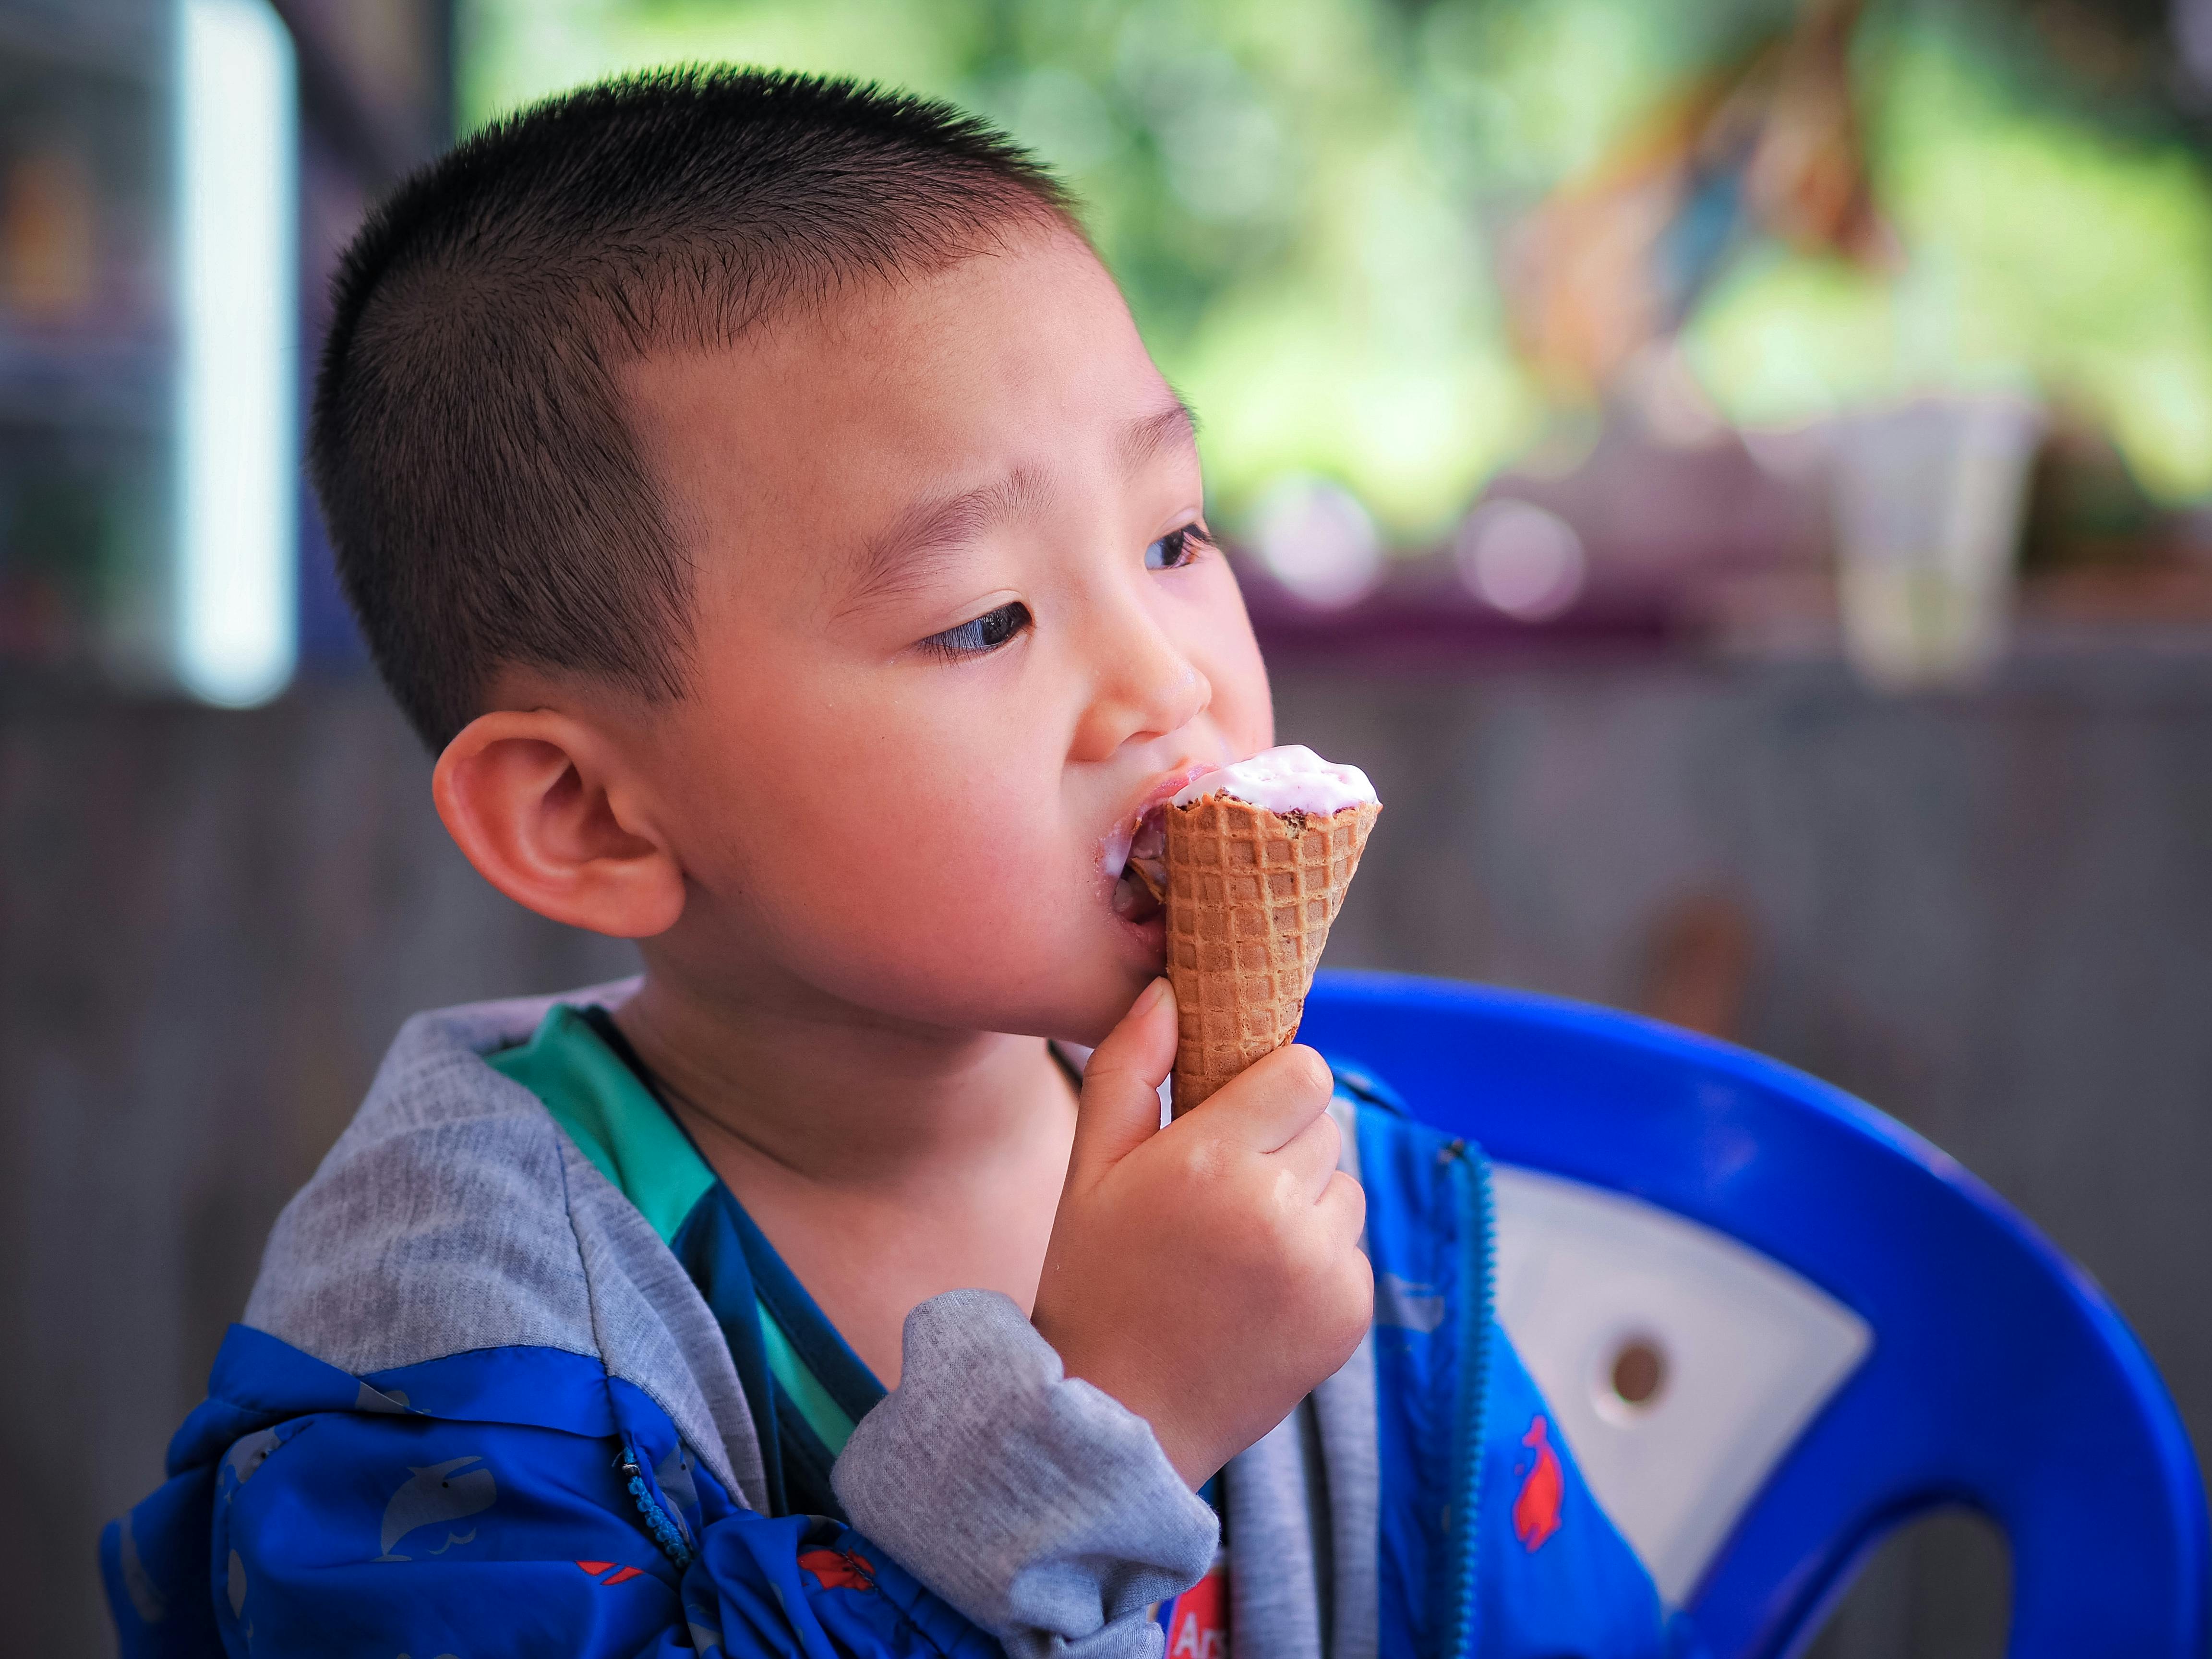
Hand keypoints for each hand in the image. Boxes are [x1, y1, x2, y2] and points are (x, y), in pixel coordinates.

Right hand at [1031, 978, 1371, 1486]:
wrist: (1119, 1417)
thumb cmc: (1097, 1279)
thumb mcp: (1090, 1167)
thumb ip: (1130, 1067)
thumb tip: (1171, 988)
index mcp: (1210, 1160)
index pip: (1304, 1070)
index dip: (1273, 1085)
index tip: (1237, 1114)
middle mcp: (1276, 1209)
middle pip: (1326, 1123)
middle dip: (1283, 1143)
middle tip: (1221, 1194)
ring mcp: (1320, 1266)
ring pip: (1345, 1185)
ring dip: (1304, 1201)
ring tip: (1236, 1248)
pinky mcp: (1349, 1313)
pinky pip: (1352, 1248)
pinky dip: (1317, 1261)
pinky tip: (1257, 1292)